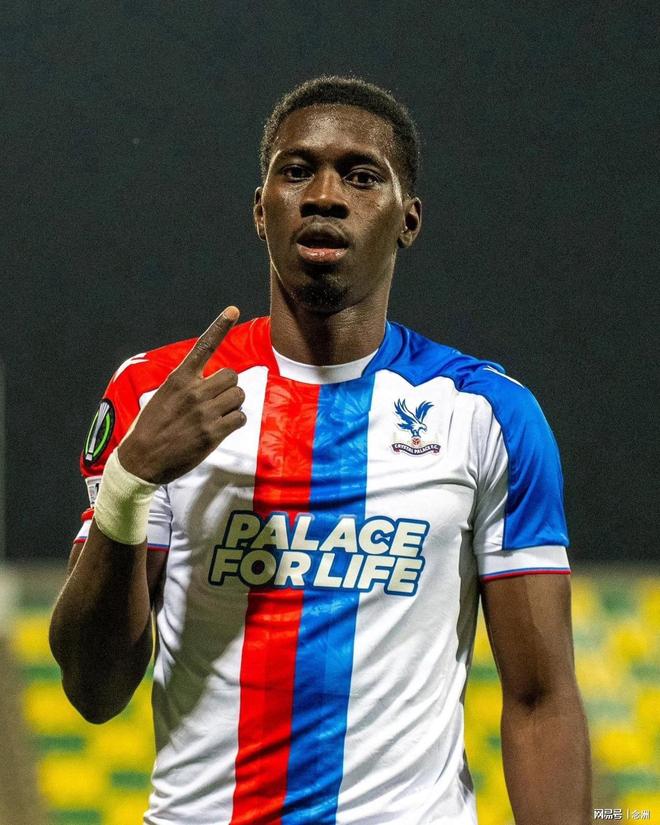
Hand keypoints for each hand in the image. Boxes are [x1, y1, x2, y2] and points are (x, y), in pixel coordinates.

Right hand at [117, 306, 245, 483]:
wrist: (141, 459)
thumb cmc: (151, 428)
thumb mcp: (162, 396)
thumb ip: (186, 385)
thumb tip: (209, 382)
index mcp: (178, 379)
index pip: (203, 346)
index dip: (220, 326)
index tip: (233, 310)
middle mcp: (193, 392)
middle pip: (232, 376)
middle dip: (229, 387)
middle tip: (217, 400)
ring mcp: (204, 412)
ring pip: (239, 396)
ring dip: (233, 405)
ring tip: (217, 415)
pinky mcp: (213, 433)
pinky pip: (240, 418)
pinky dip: (235, 422)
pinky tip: (221, 428)